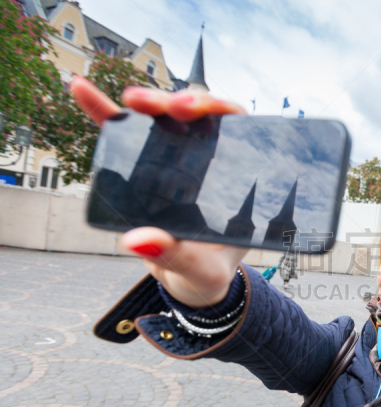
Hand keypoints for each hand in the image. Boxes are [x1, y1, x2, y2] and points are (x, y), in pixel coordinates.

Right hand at [71, 77, 248, 307]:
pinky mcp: (145, 168)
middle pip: (201, 120)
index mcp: (236, 183)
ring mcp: (176, 162)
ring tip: (132, 100)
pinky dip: (103, 112)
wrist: (191, 286)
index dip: (225, 112)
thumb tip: (137, 240)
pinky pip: (125, 136)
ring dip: (150, 103)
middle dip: (184, 103)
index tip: (205, 111)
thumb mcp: (201, 272)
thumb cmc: (208, 275)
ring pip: (166, 120)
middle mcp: (209, 165)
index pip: (239, 134)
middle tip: (171, 107)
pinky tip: (82, 89)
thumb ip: (177, 258)